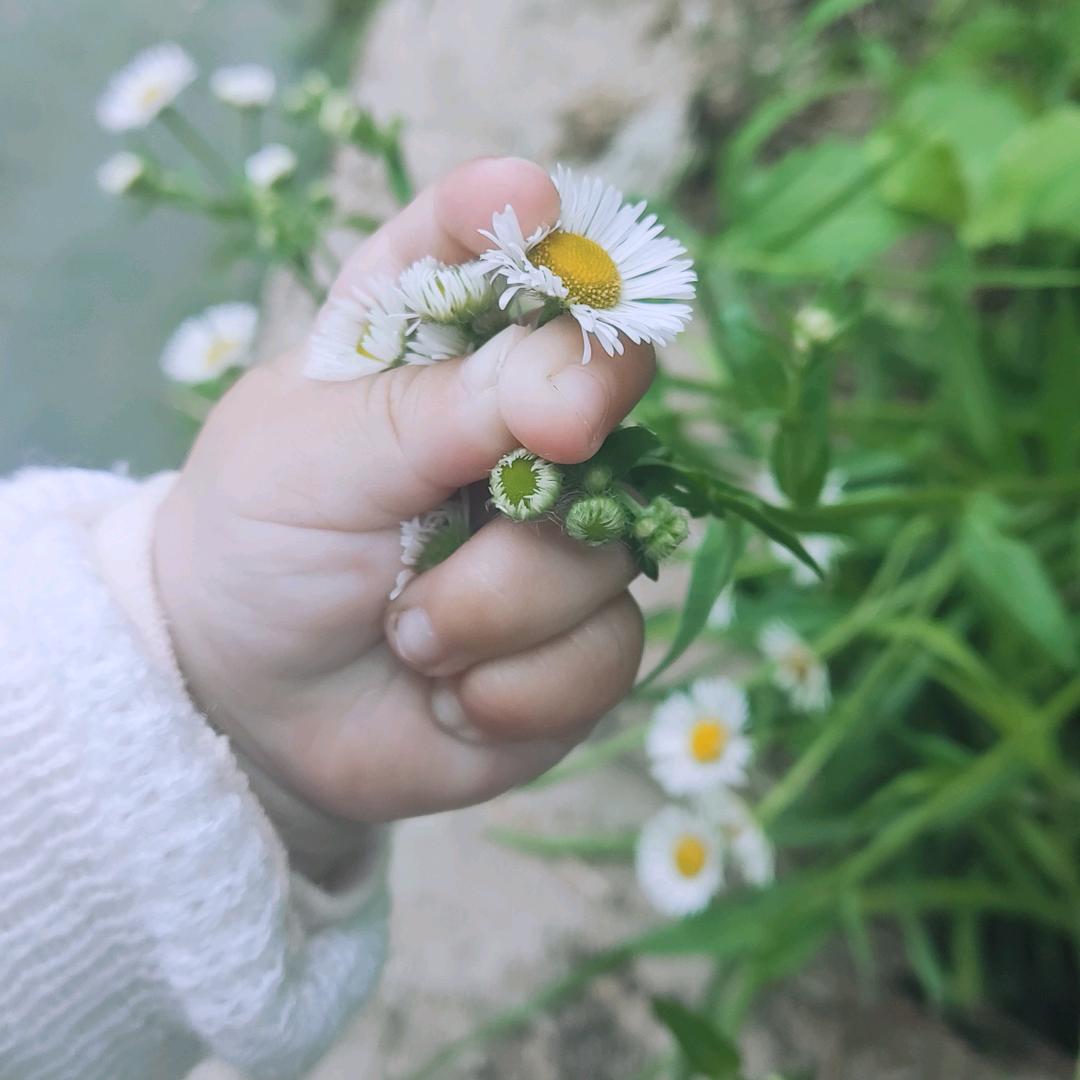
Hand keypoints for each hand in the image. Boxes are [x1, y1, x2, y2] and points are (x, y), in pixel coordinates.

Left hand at [154, 158, 652, 869]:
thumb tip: (576, 375)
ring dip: (493, 606)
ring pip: (603, 551)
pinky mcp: (576, 640)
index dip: (515, 217)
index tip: (527, 203)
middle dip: (569, 420)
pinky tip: (450, 693)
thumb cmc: (258, 551)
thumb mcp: (308, 464)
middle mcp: (512, 429)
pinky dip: (515, 687)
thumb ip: (431, 412)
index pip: (482, 248)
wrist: (250, 705)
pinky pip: (604, 654)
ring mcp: (557, 536)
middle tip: (527, 458)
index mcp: (427, 350)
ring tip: (407, 633)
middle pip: (606, 384)